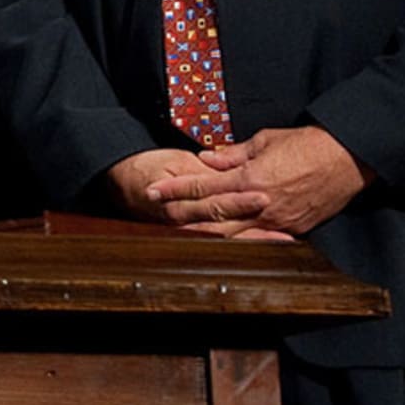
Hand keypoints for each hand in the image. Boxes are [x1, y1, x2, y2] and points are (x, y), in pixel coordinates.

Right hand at [106, 147, 269, 232]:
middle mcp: (182, 222)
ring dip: (254, 242)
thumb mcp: (174, 161)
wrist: (119, 181)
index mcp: (178, 202)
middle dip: (256, 231)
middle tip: (285, 232)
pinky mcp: (189, 235)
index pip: (215, 202)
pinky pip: (219, 242)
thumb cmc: (145, 167)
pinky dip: (242, 243)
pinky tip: (262, 243)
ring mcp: (185, 232)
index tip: (264, 197)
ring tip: (282, 242)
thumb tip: (227, 174)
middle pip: (224, 228)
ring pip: (225, 240)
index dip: (240, 201)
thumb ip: (203, 171)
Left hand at [147, 126, 371, 237]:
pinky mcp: (292, 229)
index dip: (175, 190)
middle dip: (181, 215)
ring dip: (205, 235)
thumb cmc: (307, 144)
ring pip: (232, 235)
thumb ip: (234, 154)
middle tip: (155, 215)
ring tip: (179, 234)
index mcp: (249, 178)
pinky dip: (239, 242)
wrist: (348, 158)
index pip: (202, 186)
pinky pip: (260, 240)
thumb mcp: (265, 141)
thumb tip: (207, 160)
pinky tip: (221, 245)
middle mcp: (259, 203)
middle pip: (211, 216)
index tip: (153, 191)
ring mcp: (276, 220)